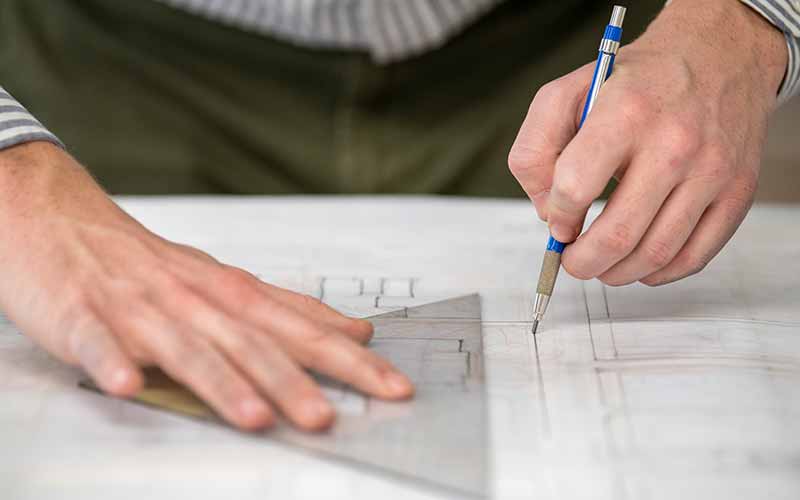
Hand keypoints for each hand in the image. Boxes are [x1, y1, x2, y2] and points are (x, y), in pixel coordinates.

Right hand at [0, 142, 412, 430]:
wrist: (64, 221)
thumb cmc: (151, 262)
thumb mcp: (227, 282)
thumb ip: (290, 311)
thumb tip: (354, 331)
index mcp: (232, 292)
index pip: (302, 328)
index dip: (349, 358)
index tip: (392, 384)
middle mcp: (195, 299)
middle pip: (252, 342)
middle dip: (295, 381)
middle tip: (328, 417)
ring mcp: (140, 308)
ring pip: (187, 348)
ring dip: (222, 383)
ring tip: (254, 417)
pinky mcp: (84, 317)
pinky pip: (99, 342)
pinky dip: (113, 361)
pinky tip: (130, 385)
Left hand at [509, 0, 786, 285]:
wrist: (720, 54)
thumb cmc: (638, 81)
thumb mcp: (568, 93)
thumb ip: (536, 149)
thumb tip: (547, 212)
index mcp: (625, 112)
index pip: (575, 185)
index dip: (558, 215)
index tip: (558, 221)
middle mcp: (674, 143)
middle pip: (617, 234)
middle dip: (582, 262)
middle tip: (572, 262)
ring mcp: (711, 171)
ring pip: (656, 253)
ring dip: (618, 273)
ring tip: (602, 266)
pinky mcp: (737, 192)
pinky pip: (695, 256)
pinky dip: (659, 273)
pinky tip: (640, 263)